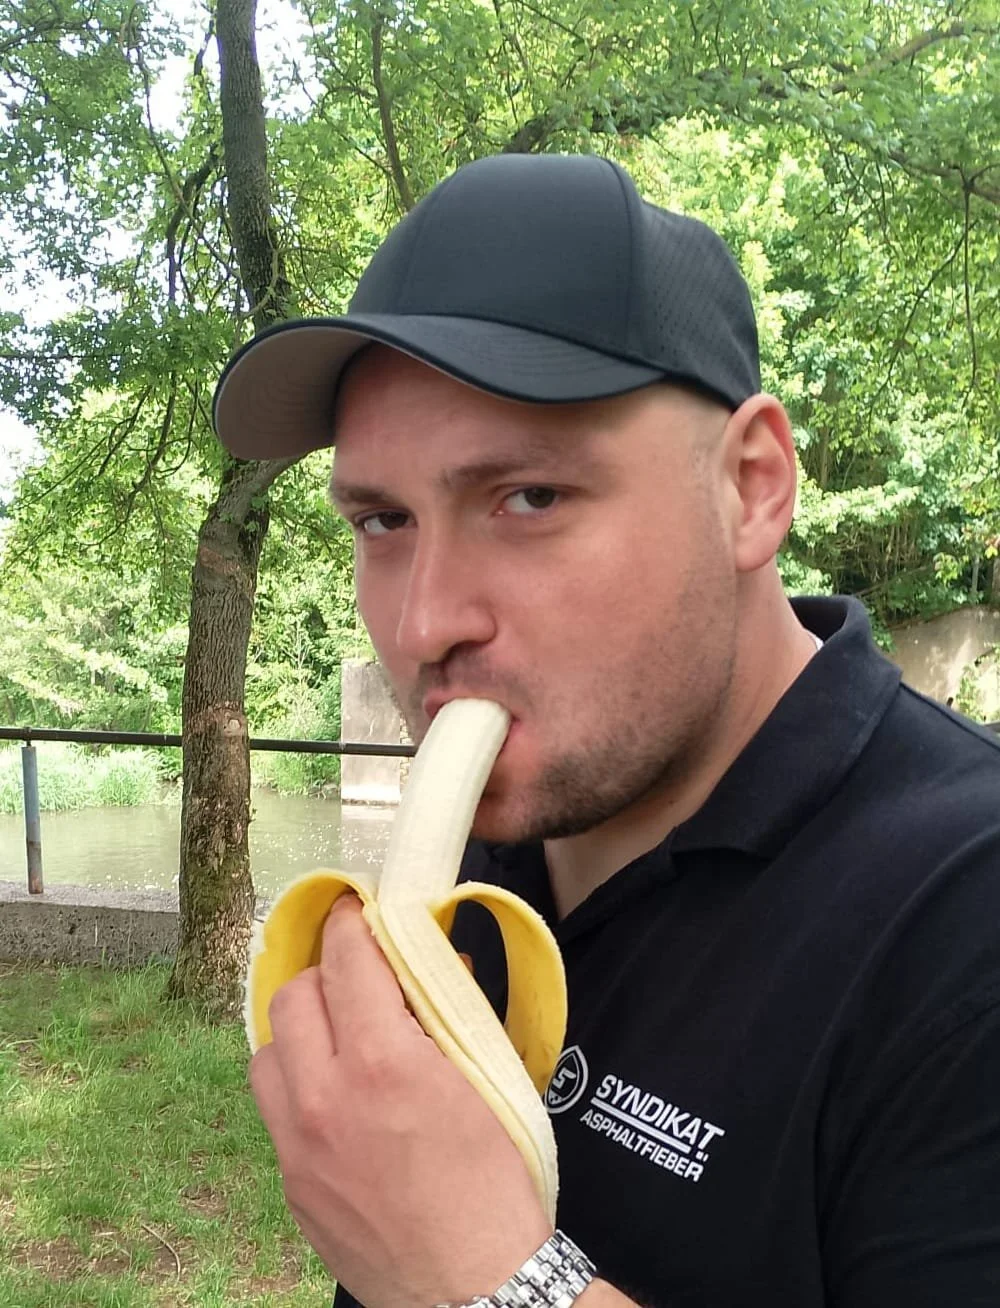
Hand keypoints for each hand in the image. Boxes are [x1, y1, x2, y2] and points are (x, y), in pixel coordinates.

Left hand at [249, 894, 552, 1307]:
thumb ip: (450, 1010)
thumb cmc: (495, 1185)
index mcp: (383, 1064)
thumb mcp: (487, 1081)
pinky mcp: (289, 1182)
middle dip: (324, 973)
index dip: (350, 923)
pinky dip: (298, 1084)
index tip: (356, 909)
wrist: (472, 1290)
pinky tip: (335, 1096)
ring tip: (337, 1036)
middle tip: (356, 975)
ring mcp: (297, 1145)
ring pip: (267, 1051)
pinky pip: (274, 1108)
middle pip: (294, 997)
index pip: (347, 962)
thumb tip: (429, 958)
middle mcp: (326, 1098)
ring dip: (300, 1030)